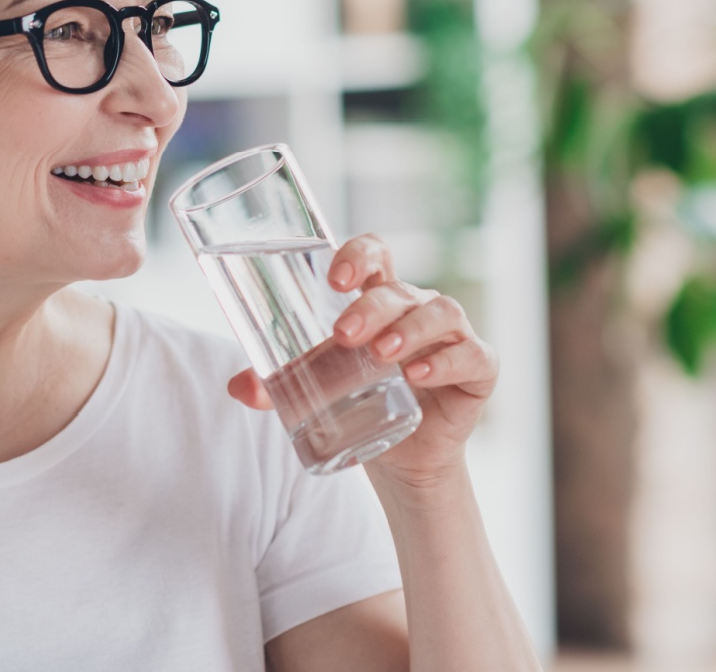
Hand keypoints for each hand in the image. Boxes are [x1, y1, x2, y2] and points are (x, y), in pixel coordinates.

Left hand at [226, 233, 497, 487]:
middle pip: (400, 289)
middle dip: (372, 307)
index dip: (358, 255)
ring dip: (409, 329)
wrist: (405, 458)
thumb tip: (236, 387)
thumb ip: (278, 384)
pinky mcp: (479, 369)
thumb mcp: (317, 387)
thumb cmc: (360, 402)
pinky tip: (420, 375)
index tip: (334, 279)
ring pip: (440, 312)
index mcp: (380, 299)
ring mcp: (453, 336)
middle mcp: (418, 308)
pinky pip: (473, 354)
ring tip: (381, 354)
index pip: (376, 255)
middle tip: (343, 334)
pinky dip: (447, 361)